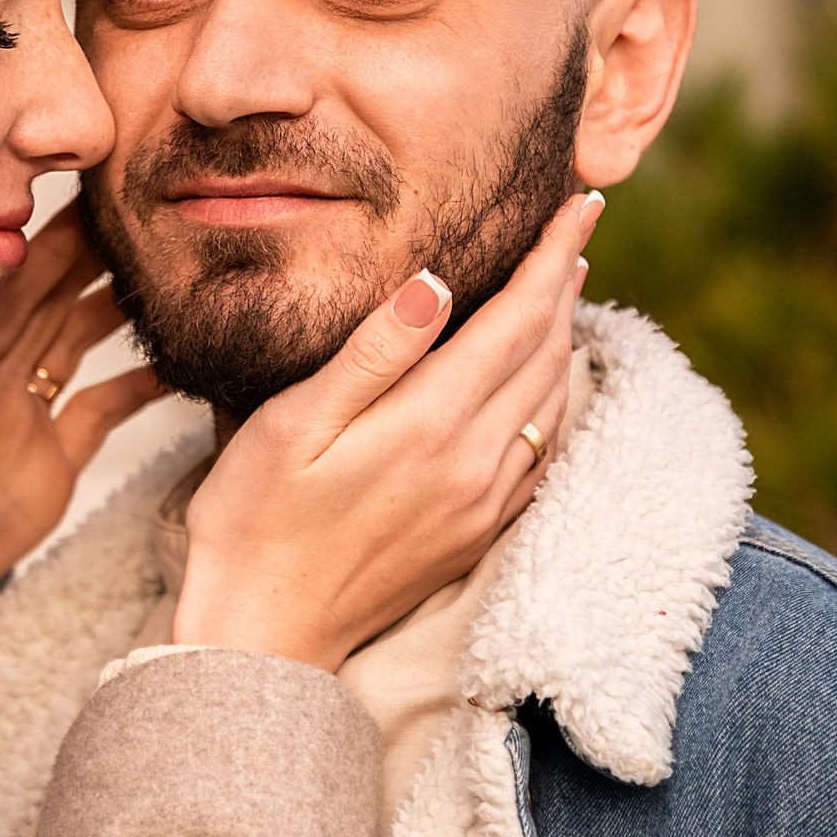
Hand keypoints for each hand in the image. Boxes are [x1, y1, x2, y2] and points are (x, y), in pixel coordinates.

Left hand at [0, 205, 168, 632]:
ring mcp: (24, 419)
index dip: (41, 250)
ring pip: (78, 341)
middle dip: (90, 252)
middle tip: (140, 209)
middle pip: (49, 302)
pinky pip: (102, 408)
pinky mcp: (51, 463)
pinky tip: (177, 361)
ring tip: (164, 268)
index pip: (5, 301)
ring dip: (116, 304)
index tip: (82, 205)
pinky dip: (139, 383)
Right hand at [174, 194, 601, 671]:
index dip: (553, 255)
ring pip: (552, 401)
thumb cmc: (255, 519)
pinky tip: (543, 380)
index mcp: (429, 424)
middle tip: (579, 226)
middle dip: (566, 281)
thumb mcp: (292, 423)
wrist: (264, 633)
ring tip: (564, 285)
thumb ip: (371, 352)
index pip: (517, 318)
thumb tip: (435, 282)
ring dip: (565, 336)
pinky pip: (542, 452)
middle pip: (546, 353)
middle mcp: (474, 463)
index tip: (581, 203)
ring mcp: (483, 503)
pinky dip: (554, 398)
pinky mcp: (477, 532)